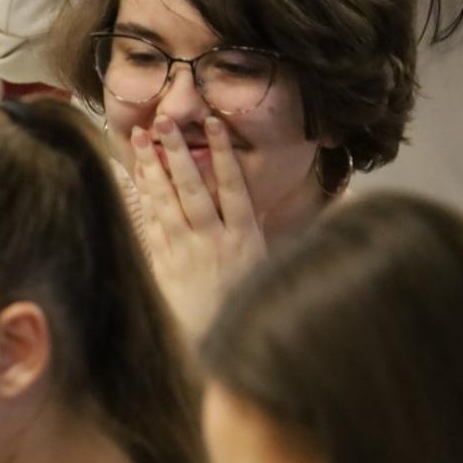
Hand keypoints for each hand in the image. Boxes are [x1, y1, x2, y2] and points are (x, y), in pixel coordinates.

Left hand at [132, 115, 266, 338]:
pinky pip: (152, 225)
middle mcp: (215, 243)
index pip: (234, 186)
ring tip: (143, 139)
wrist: (217, 343)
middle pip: (193, 189)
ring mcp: (186, 254)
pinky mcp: (164, 265)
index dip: (224, 153)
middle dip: (178, 153)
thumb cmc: (246, 298)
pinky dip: (143, 199)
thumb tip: (326, 191)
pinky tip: (136, 176)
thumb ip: (271, 224)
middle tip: (163, 120)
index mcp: (245, 238)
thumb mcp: (269, 261)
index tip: (214, 122)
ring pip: (167, 204)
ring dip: (153, 169)